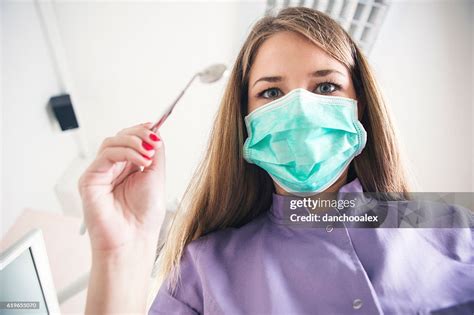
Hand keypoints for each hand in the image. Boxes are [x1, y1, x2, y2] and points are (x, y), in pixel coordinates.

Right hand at [78, 122, 165, 252]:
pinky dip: (125, 152)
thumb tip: (155, 132)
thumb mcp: (156, 177)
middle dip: (139, 134)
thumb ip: (155, 153)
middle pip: (121, 137)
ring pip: (112, 142)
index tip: (156, 126)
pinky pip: (106, 155)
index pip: (131, 140)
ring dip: (133, 142)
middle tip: (154, 141)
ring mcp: (101, 172)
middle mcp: (114, 168)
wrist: (133, 240)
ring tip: (148, 155)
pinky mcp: (90, 178)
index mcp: (129, 168)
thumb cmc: (144, 216)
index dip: (142, 130)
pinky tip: (140, 160)